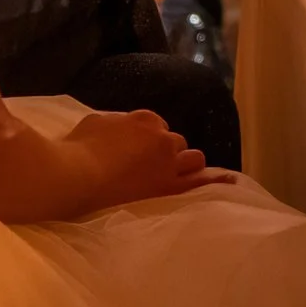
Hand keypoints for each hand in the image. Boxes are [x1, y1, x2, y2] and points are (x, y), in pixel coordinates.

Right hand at [65, 108, 225, 209]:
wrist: (76, 177)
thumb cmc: (77, 149)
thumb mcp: (95, 122)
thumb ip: (114, 123)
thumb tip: (118, 127)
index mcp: (145, 118)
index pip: (156, 126)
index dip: (146, 140)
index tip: (134, 151)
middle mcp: (162, 138)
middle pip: (175, 143)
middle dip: (165, 153)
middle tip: (147, 168)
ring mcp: (169, 164)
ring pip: (193, 159)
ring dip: (185, 165)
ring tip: (173, 177)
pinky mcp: (169, 188)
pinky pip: (201, 183)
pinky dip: (215, 181)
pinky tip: (229, 181)